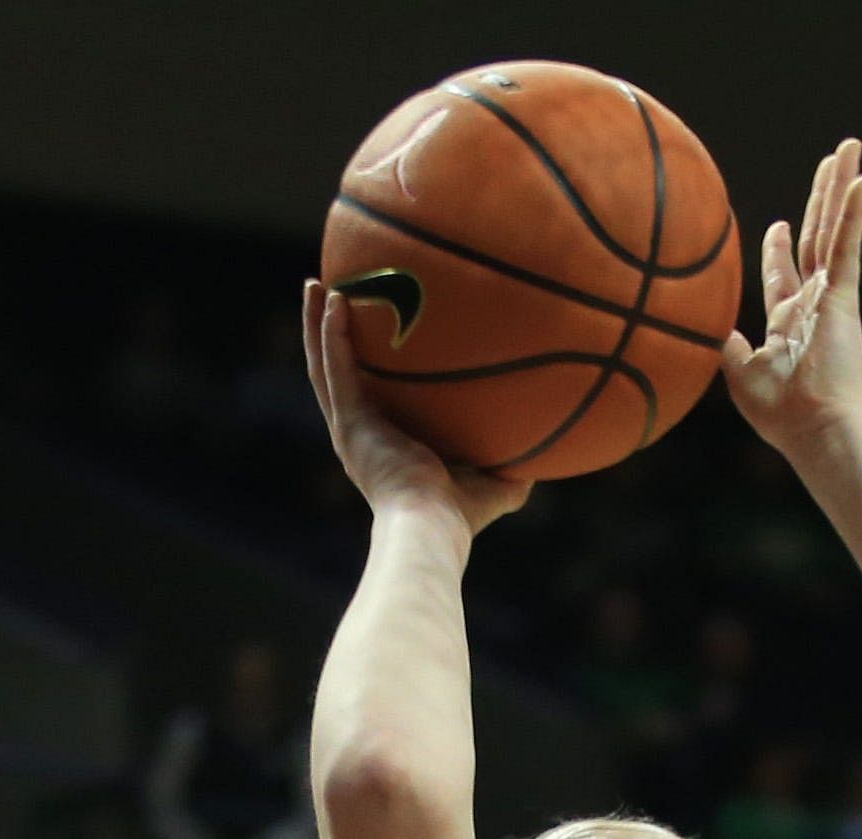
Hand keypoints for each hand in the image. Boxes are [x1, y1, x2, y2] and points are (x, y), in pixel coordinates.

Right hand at [302, 278, 529, 538]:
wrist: (432, 530)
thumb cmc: (460, 519)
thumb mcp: (494, 486)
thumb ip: (513, 468)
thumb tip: (545, 454)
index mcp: (382, 445)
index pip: (368, 397)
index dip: (363, 367)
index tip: (370, 333)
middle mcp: (359, 435)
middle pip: (335, 372)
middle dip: (329, 333)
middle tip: (330, 292)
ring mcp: (350, 429)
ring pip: (323, 364)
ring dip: (317, 323)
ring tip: (316, 283)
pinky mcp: (350, 424)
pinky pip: (336, 368)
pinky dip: (331, 334)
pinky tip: (334, 300)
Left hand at [724, 140, 861, 457]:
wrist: (816, 432)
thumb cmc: (780, 415)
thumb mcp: (739, 374)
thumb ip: (725, 345)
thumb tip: (705, 328)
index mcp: (787, 322)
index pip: (783, 274)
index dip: (778, 248)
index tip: (777, 224)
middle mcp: (813, 302)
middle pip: (815, 237)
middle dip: (820, 199)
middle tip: (830, 164)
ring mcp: (831, 296)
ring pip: (833, 227)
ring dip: (840, 187)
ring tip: (850, 149)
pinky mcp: (844, 296)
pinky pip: (848, 244)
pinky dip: (854, 212)